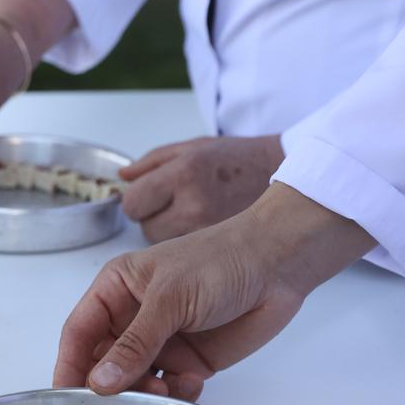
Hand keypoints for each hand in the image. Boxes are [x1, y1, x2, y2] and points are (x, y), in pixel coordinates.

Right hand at [53, 183, 375, 397]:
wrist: (280, 264)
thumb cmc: (218, 262)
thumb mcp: (170, 298)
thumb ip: (135, 343)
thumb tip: (98, 384)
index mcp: (115, 291)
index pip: (79, 334)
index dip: (69, 366)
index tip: (65, 401)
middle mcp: (131, 319)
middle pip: (103, 364)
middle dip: (109, 388)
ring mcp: (160, 343)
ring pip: (135, 382)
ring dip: (144, 394)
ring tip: (163, 394)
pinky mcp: (189, 362)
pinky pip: (169, 390)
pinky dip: (176, 394)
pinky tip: (193, 383)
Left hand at [119, 135, 284, 243]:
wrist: (282, 175)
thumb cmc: (235, 159)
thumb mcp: (191, 148)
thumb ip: (150, 162)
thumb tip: (122, 178)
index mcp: (184, 174)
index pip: (132, 204)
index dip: (137, 201)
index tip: (148, 197)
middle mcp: (194, 205)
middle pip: (145, 229)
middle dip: (153, 218)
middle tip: (176, 205)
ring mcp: (208, 231)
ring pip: (164, 246)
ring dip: (170, 233)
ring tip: (194, 215)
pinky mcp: (219, 250)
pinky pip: (184, 256)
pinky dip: (187, 247)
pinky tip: (204, 231)